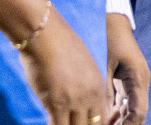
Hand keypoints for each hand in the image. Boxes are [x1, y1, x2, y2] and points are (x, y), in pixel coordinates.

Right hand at [19, 10, 110, 124]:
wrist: (47, 34)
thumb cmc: (60, 46)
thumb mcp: (83, 66)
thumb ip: (85, 85)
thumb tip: (78, 100)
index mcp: (98, 87)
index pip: (103, 119)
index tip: (84, 124)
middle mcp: (90, 96)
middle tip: (72, 124)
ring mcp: (74, 101)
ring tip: (61, 123)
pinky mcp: (56, 103)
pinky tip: (50, 123)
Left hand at [106, 7, 149, 123]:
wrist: (113, 19)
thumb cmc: (108, 39)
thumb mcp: (104, 67)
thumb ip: (104, 92)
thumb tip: (100, 116)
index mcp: (138, 78)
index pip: (138, 113)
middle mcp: (141, 81)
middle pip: (137, 114)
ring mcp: (137, 80)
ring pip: (133, 109)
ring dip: (121, 121)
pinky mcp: (130, 79)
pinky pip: (127, 101)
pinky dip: (118, 112)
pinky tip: (106, 118)